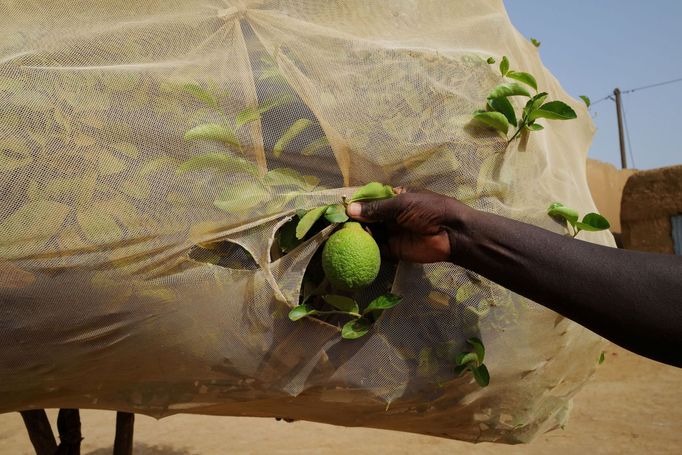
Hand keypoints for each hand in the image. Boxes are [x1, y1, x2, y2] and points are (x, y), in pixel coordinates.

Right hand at [346, 190, 467, 262]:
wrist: (452, 234)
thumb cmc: (429, 210)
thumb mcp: (402, 204)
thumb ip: (376, 208)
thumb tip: (350, 210)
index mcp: (394, 198)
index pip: (371, 200)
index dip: (356, 204)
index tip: (340, 209)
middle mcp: (391, 215)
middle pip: (368, 218)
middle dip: (354, 221)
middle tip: (337, 225)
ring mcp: (392, 233)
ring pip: (370, 234)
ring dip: (358, 235)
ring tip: (341, 237)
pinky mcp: (394, 250)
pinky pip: (377, 249)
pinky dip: (367, 249)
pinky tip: (353, 248)